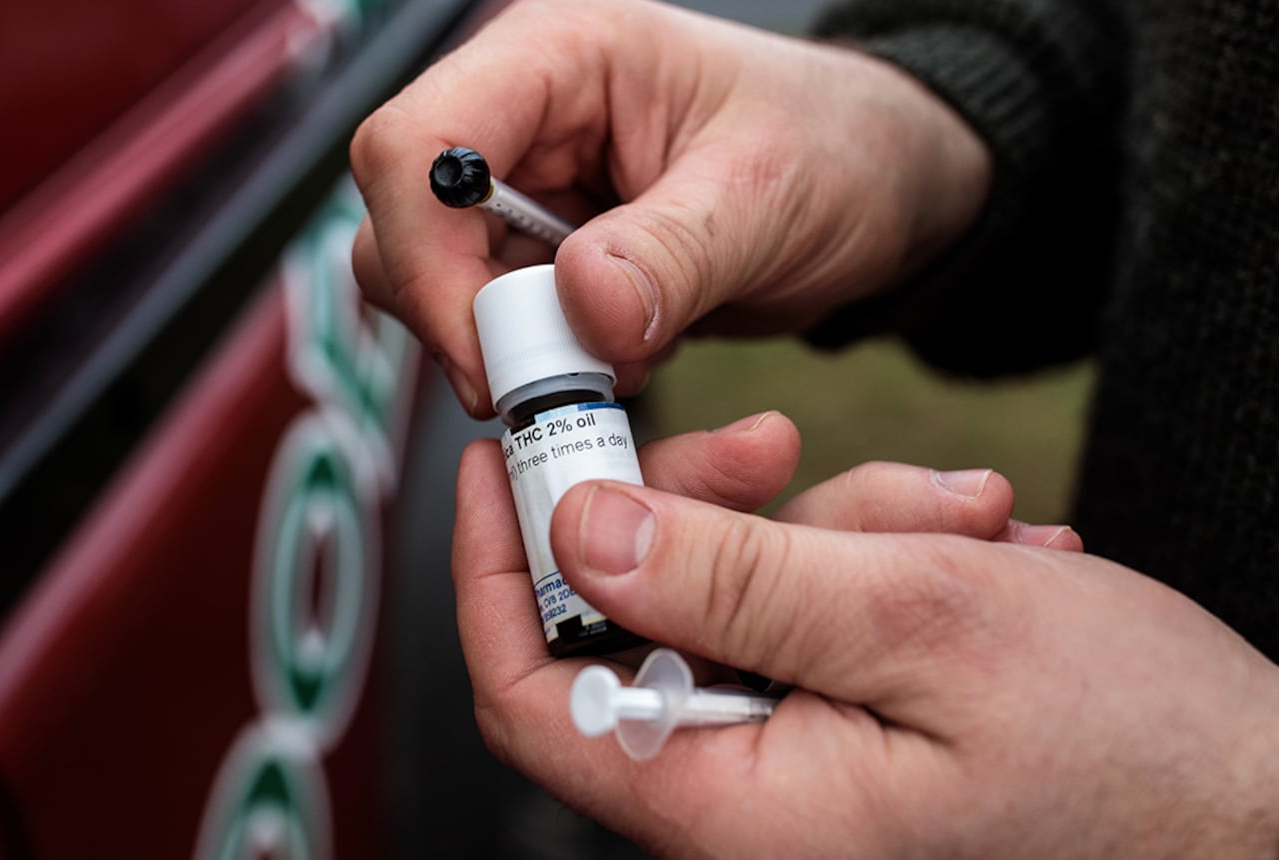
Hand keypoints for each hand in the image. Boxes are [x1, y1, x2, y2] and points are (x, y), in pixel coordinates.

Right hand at [351, 0, 988, 413]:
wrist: (877, 188)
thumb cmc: (837, 148)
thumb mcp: (768, 196)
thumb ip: (674, 253)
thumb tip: (582, 308)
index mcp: (558, 58)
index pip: (417, 146)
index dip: (426, 256)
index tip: (492, 353)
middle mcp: (520, 118)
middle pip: (401, 222)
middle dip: (461, 318)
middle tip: (551, 381)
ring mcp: (526, 190)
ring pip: (431, 282)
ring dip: (503, 349)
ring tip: (608, 364)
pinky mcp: (543, 255)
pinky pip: (493, 323)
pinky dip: (541, 363)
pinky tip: (620, 358)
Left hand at [453, 415, 1278, 859]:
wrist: (1270, 823)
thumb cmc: (1135, 748)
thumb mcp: (923, 619)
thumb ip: (732, 576)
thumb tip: (578, 530)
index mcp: (737, 818)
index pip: (533, 695)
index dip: (498, 567)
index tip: (508, 459)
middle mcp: (749, 830)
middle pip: (642, 633)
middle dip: (716, 518)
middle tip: (793, 451)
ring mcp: (802, 803)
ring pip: (741, 620)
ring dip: (830, 539)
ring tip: (962, 526)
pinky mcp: (852, 769)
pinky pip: (810, 647)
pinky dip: (871, 581)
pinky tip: (971, 563)